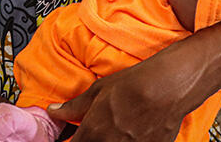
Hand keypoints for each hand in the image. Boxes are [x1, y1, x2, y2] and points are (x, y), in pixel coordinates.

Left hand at [45, 53, 190, 140]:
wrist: (167, 87)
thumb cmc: (133, 84)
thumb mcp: (98, 90)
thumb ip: (74, 107)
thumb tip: (53, 111)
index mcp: (93, 131)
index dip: (75, 141)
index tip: (77, 138)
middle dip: (93, 140)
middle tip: (99, 131)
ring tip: (116, 132)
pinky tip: (134, 134)